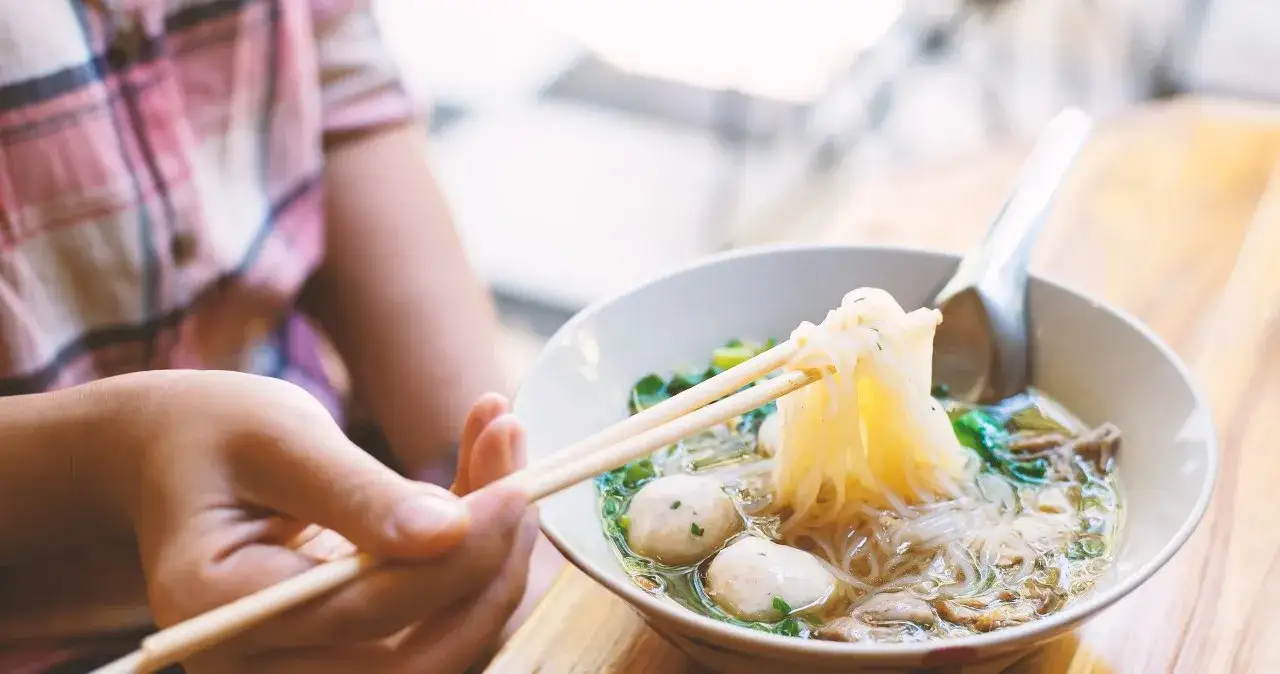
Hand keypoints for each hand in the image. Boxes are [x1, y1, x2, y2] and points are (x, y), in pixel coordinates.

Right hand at [106, 371, 535, 672]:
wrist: (171, 461)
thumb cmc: (215, 434)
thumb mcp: (278, 437)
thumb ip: (359, 491)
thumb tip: (454, 533)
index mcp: (216, 610)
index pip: (365, 610)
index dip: (458, 558)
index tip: (516, 487)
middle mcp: (252, 666)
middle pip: (415, 661)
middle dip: (489, 574)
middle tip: (526, 483)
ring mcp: (297, 672)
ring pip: (439, 654)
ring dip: (493, 568)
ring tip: (506, 463)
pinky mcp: (340, 658)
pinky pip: (431, 633)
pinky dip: (472, 569)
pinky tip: (488, 490)